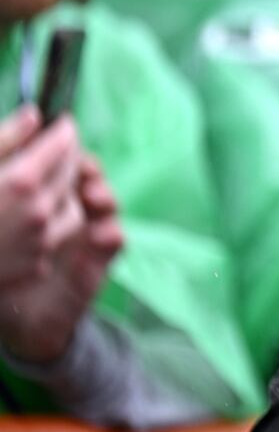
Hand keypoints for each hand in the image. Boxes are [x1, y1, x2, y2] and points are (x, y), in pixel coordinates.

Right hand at [0, 107, 85, 287]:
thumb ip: (6, 138)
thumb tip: (34, 114)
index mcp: (21, 182)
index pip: (63, 145)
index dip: (63, 130)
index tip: (61, 124)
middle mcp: (38, 212)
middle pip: (71, 174)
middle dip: (66, 157)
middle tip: (57, 147)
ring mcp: (39, 242)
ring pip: (71, 208)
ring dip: (63, 193)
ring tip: (44, 185)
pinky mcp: (35, 266)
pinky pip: (54, 237)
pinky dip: (48, 224)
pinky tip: (27, 218)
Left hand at [0, 136, 122, 363]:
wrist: (10, 318)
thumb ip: (6, 150)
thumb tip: (35, 113)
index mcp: (37, 189)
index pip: (60, 154)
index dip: (66, 144)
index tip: (65, 133)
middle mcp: (62, 206)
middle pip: (85, 172)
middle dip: (84, 167)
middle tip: (76, 171)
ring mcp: (82, 231)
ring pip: (104, 199)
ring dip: (101, 194)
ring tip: (92, 196)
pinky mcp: (97, 258)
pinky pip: (114, 236)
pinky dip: (108, 229)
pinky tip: (96, 230)